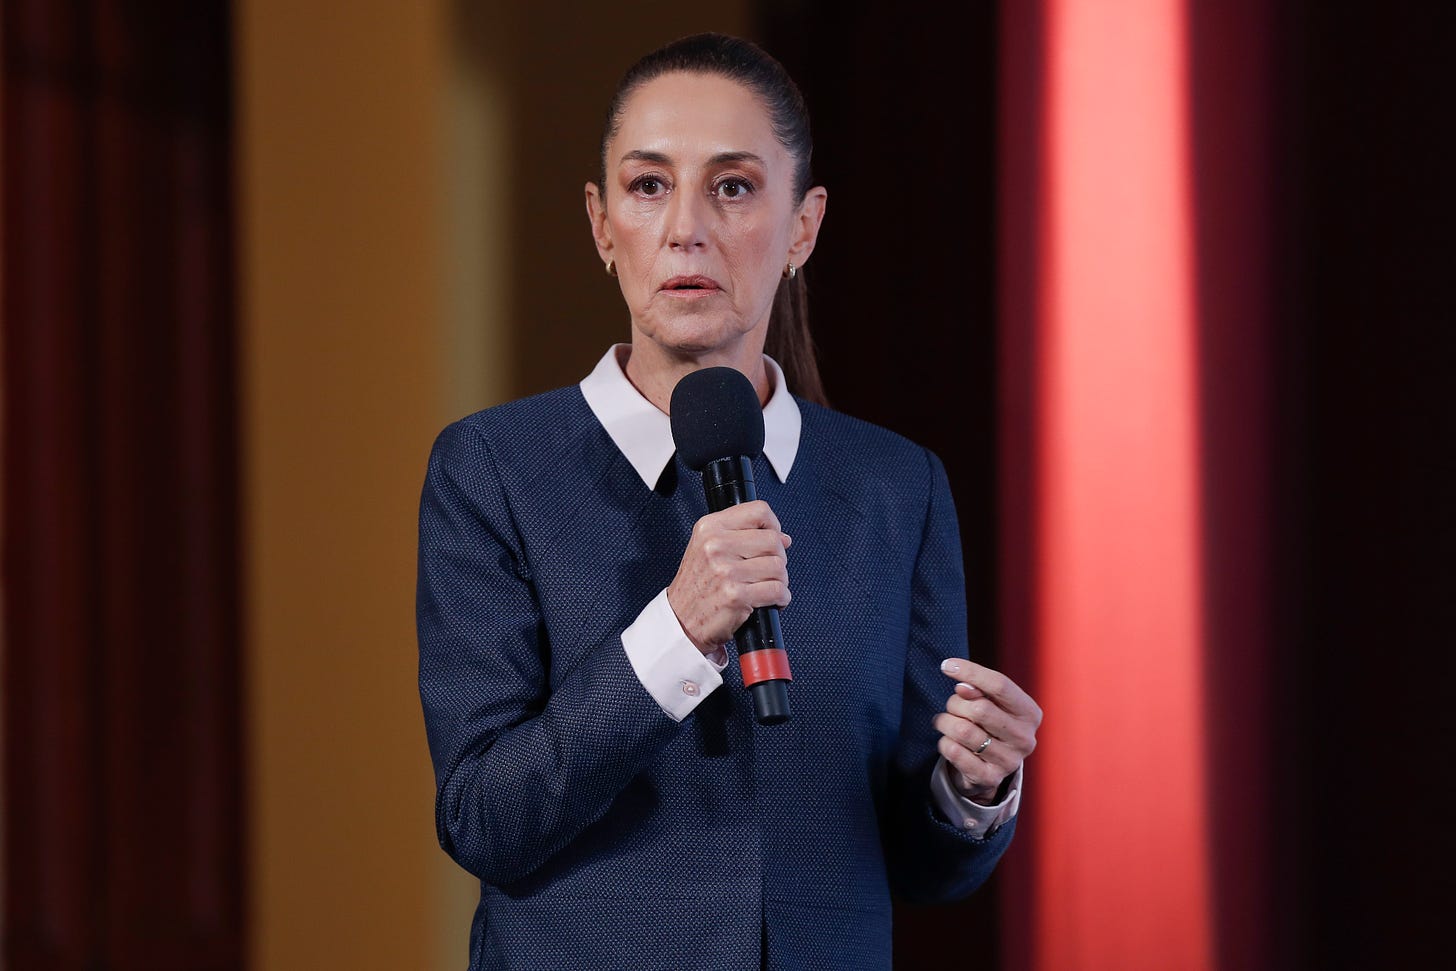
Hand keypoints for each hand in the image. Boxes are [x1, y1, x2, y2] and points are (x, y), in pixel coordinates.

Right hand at [666, 500, 791, 654]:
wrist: (680, 620)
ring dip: (780, 580)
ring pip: (778, 566)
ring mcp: (726, 571)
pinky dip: (781, 597)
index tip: (773, 538)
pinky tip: (771, 599)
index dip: (773, 525)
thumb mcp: (708, 548)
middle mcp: (716, 546)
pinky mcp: (736, 595)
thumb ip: (742, 536)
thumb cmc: (697, 586)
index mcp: (710, 528)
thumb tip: (782, 537)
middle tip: (768, 570)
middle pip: (773, 540)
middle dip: (778, 557)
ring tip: (766, 586)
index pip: (758, 511)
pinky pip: (777, 590)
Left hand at [933, 659, 1041, 804]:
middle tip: (952, 707)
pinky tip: (948, 741)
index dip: (971, 672)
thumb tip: (963, 687)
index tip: (946, 665)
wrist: (990, 766)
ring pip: (963, 730)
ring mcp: (1009, 761)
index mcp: (1030, 713)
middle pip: (979, 708)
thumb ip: (978, 689)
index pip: (1000, 685)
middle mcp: (1025, 738)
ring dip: (945, 722)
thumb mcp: (990, 702)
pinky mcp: (990, 778)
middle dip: (956, 703)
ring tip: (946, 722)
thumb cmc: (989, 724)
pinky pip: (955, 752)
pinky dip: (944, 742)